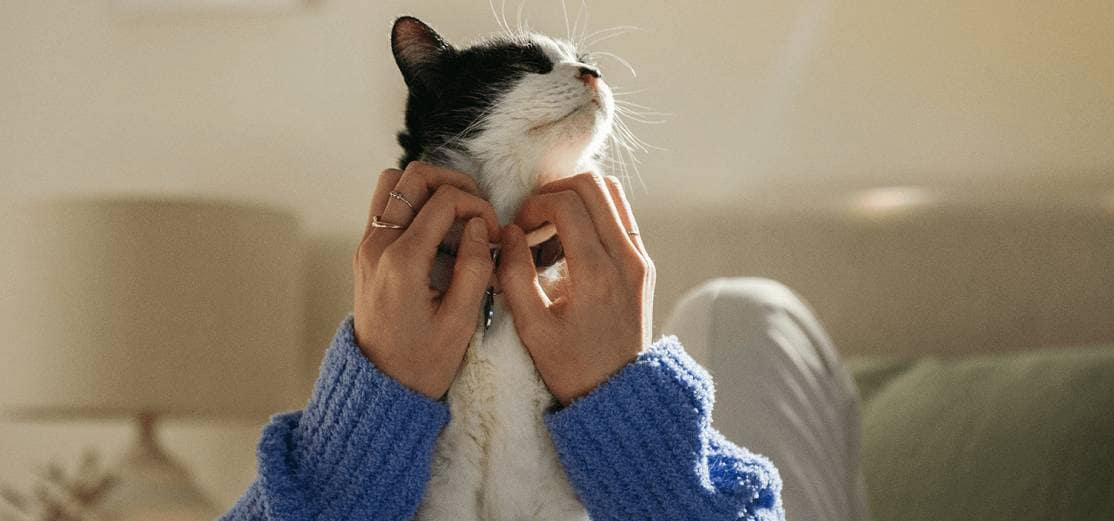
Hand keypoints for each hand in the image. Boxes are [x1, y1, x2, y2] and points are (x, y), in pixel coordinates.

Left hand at [353, 161, 500, 398]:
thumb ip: (474, 267)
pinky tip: (441, 238)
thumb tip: (480, 226)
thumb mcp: (461, 321)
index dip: (479, 207)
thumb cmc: (423, 362)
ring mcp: (367, 246)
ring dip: (431, 191)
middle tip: (479, 213)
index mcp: (402, 261)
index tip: (495, 234)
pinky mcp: (367, 253)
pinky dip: (417, 208)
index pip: (444, 199)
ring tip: (459, 220)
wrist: (380, 387)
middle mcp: (377, 245)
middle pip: (412, 176)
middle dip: (454, 184)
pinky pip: (388, 208)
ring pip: (394, 185)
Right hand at [498, 173, 654, 405]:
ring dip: (575, 198)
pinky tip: (569, 241)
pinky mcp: (643, 263)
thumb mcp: (532, 329)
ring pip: (611, 193)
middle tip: (532, 221)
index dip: (533, 205)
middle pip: (593, 184)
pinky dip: (592, 212)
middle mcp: (626, 258)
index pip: (566, 203)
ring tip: (549, 227)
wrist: (620, 394)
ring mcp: (640, 258)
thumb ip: (514, 275)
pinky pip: (620, 215)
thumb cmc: (573, 367)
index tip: (518, 230)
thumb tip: (510, 233)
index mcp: (597, 274)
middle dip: (554, 191)